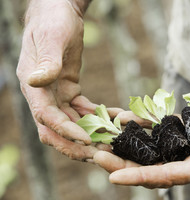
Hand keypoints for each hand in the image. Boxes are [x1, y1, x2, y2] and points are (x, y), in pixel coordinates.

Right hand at [16, 0, 97, 159]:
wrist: (59, 12)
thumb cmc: (53, 22)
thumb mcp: (51, 39)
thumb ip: (45, 62)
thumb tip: (36, 82)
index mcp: (33, 86)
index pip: (46, 117)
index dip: (65, 130)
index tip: (87, 140)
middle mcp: (42, 95)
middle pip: (56, 129)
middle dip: (76, 144)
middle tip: (101, 153)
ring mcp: (56, 95)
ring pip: (70, 124)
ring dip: (90, 135)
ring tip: (111, 142)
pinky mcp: (69, 91)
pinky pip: (82, 111)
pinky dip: (96, 118)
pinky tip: (115, 120)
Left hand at [94, 93, 189, 199]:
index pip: (164, 176)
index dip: (138, 177)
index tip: (111, 176)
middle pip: (151, 163)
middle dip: (124, 160)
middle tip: (97, 153)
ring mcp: (189, 142)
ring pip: (153, 145)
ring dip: (129, 141)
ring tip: (103, 134)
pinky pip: (162, 125)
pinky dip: (145, 122)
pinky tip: (126, 116)